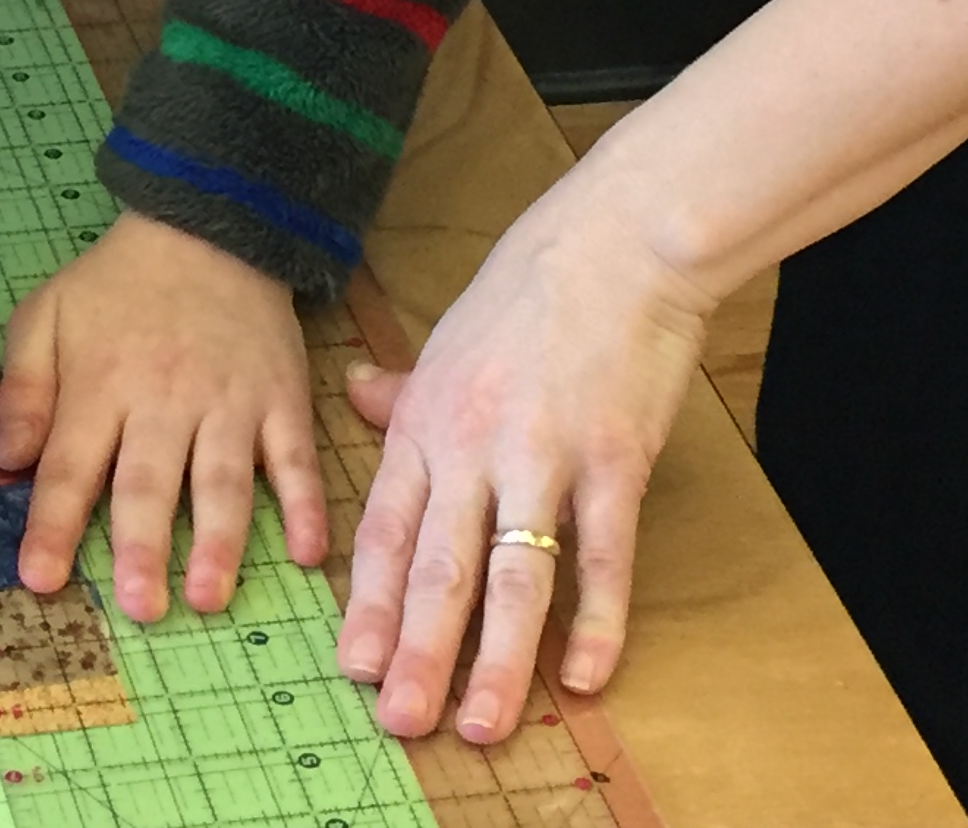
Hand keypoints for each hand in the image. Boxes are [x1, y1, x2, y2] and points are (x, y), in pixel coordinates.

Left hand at [0, 212, 324, 623]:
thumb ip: (23, 387)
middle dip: (143, 546)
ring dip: (218, 540)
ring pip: (223, 479)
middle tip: (140, 607)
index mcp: (101, 386)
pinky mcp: (282, 398)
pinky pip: (296, 458)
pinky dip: (306, 505)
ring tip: (208, 596)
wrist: (209, 227)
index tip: (40, 580)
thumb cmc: (116, 284)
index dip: (54, 525)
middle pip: (150, 481)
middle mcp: (165, 400)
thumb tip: (8, 459)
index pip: (71, 466)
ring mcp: (231, 402)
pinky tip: (307, 553)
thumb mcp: (46, 315)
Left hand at [335, 189, 707, 742]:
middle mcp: (473, 447)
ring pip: (513, 577)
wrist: (615, 244)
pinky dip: (597, 619)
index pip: (385, 530)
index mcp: (426, 423)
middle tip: (399, 721)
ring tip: (481, 724)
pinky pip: (602, 554)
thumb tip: (357, 395)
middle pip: (438, 567)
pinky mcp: (614, 460)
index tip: (352, 665)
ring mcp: (544, 456)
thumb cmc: (529, 290)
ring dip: (496, 659)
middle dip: (416, 652)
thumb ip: (403, 388)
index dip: (368, 604)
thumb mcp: (446, 339)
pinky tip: (585, 675)